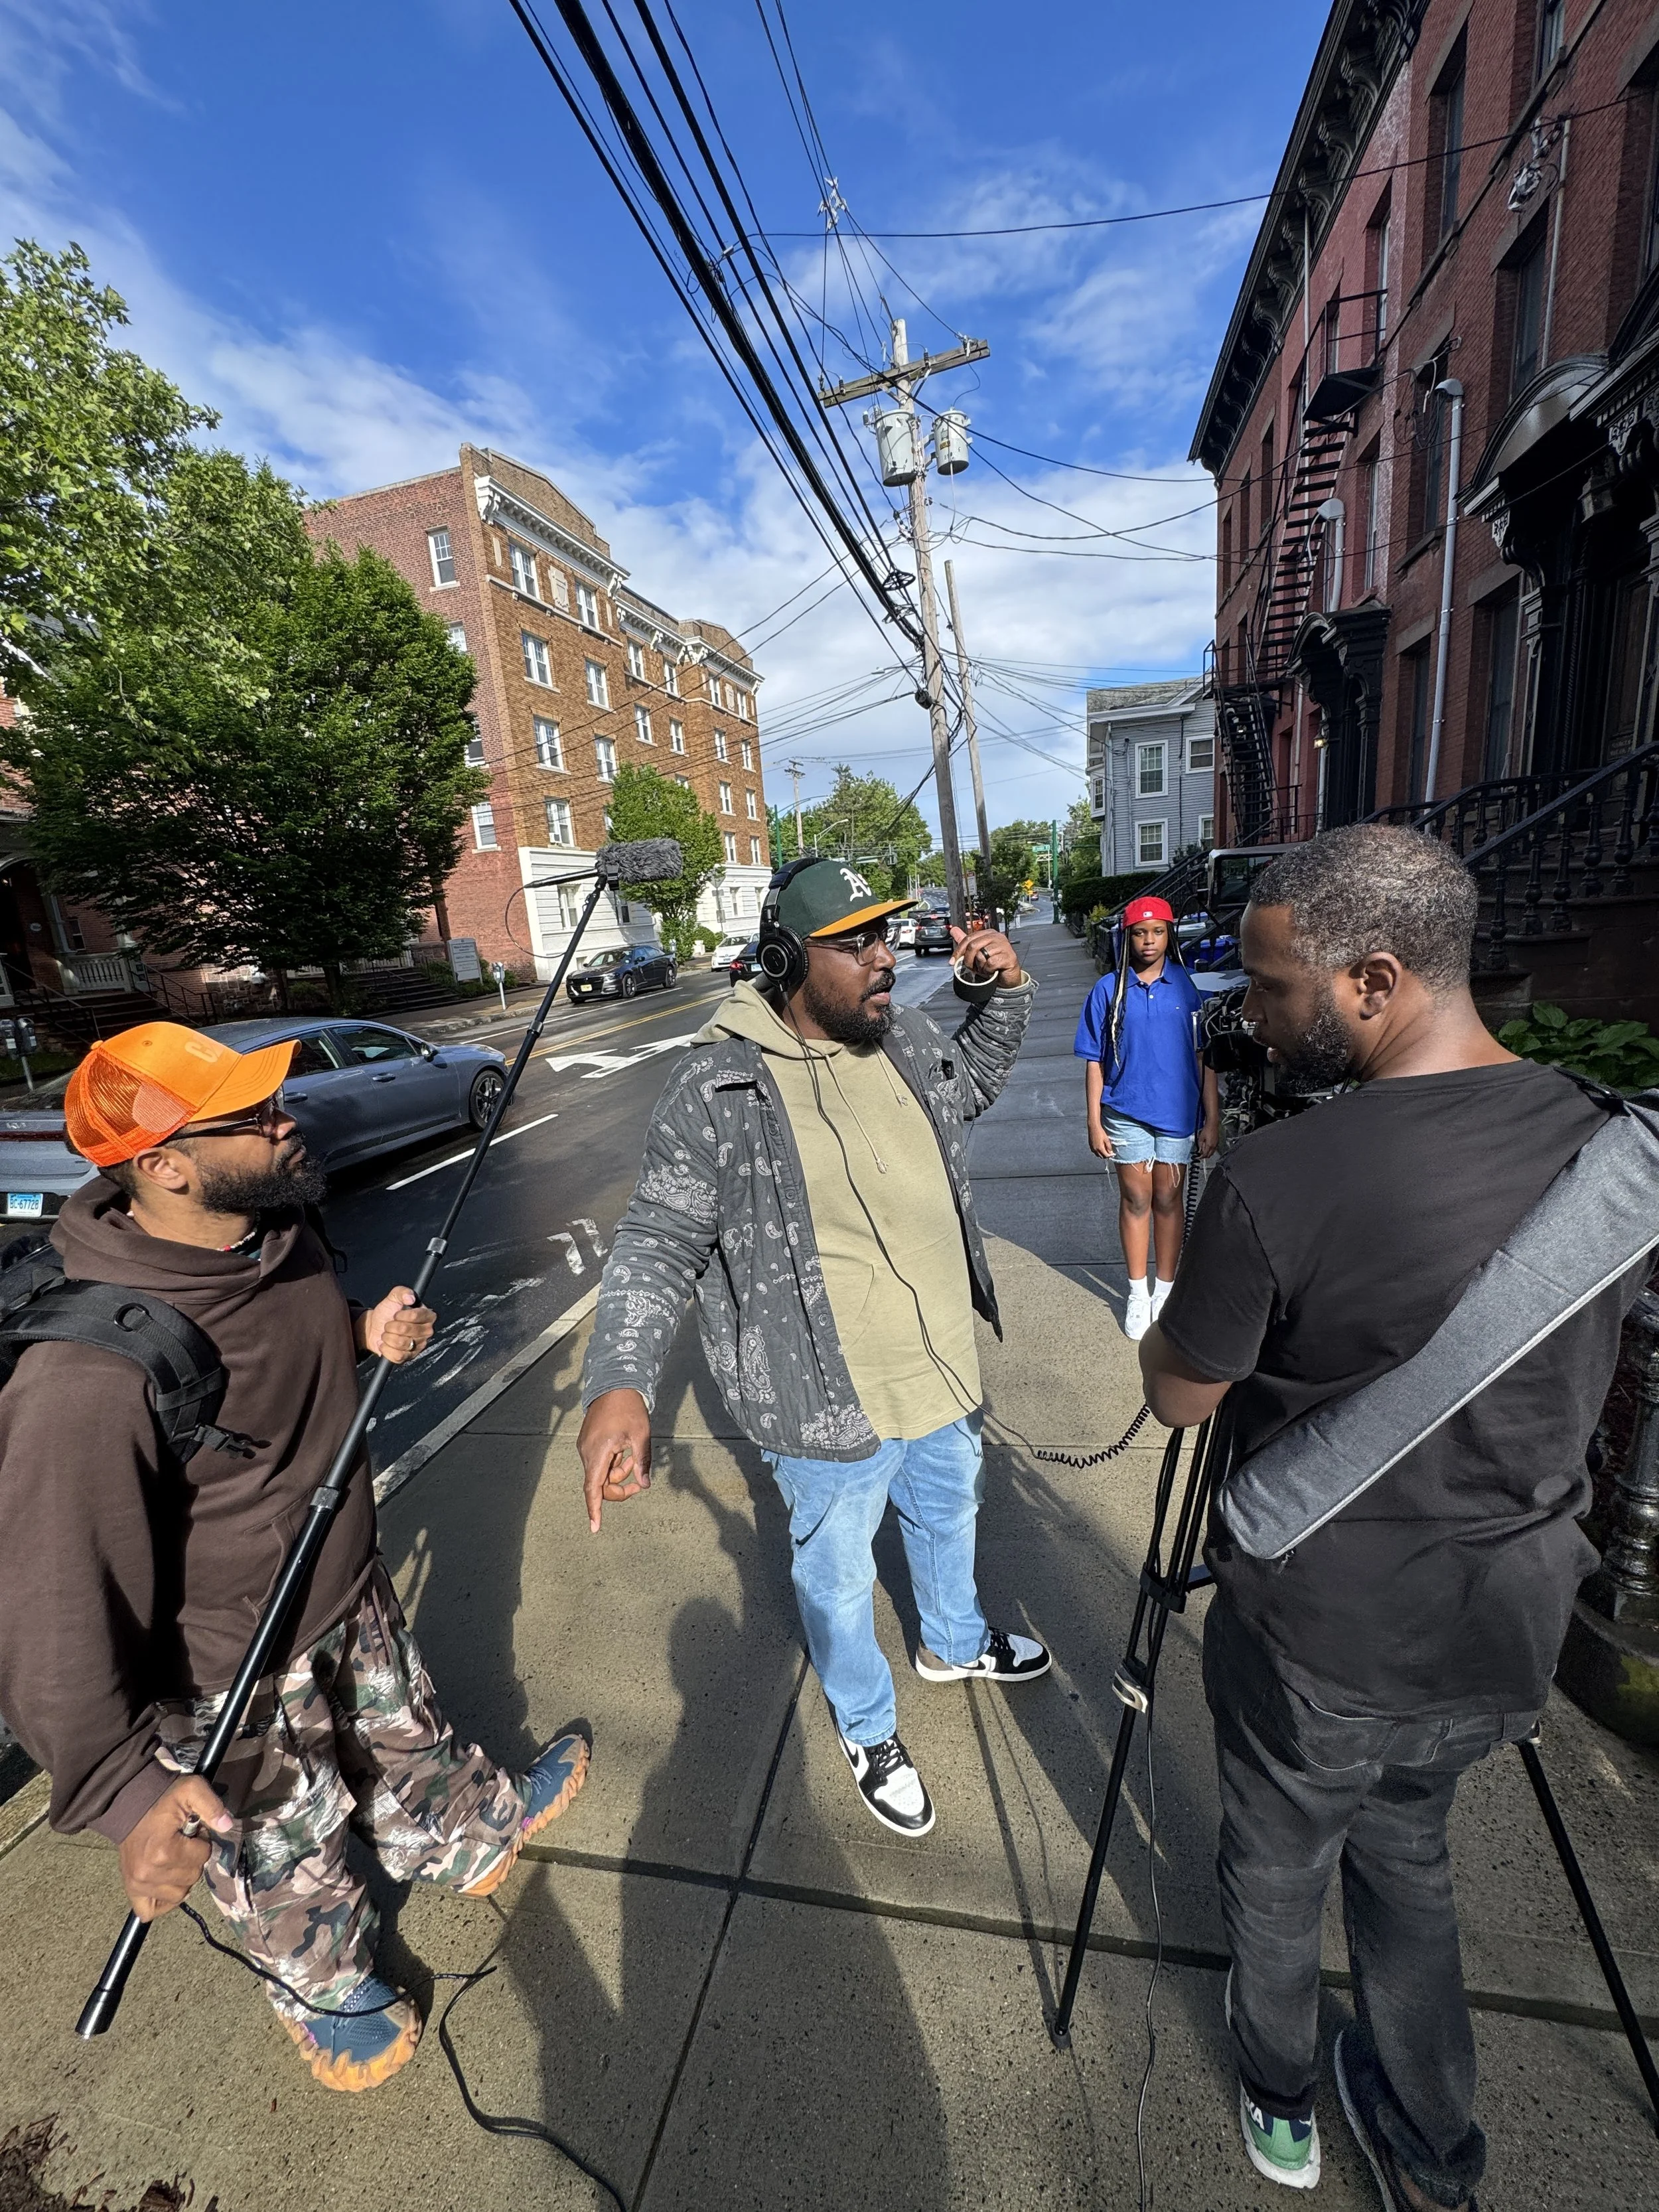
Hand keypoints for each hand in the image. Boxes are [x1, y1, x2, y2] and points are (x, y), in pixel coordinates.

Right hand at [119, 1775, 233, 1920]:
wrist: (129, 1806)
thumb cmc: (162, 1799)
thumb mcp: (190, 1790)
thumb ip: (211, 1805)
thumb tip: (226, 1825)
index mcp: (163, 1852)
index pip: (202, 1857)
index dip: (201, 1842)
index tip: (191, 1831)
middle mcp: (149, 1874)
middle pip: (192, 1878)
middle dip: (192, 1860)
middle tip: (181, 1844)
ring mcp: (138, 1885)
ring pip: (178, 1895)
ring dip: (181, 1879)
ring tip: (172, 1858)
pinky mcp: (131, 1890)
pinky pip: (151, 1911)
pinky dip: (163, 1901)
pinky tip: (166, 1883)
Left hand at [358, 1288, 435, 1363]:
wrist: (375, 1327)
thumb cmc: (387, 1312)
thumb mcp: (393, 1297)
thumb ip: (402, 1292)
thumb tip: (410, 1297)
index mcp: (427, 1315)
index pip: (415, 1316)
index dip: (401, 1315)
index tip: (395, 1314)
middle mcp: (427, 1332)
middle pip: (406, 1330)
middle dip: (391, 1326)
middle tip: (388, 1324)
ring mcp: (419, 1346)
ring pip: (401, 1343)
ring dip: (387, 1337)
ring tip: (386, 1334)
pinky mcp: (409, 1357)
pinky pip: (397, 1356)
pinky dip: (386, 1349)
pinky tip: (384, 1344)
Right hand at [578, 1388, 653, 1532]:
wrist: (615, 1384)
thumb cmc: (629, 1408)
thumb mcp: (641, 1436)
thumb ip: (642, 1462)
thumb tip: (645, 1484)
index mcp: (598, 1452)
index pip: (593, 1488)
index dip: (594, 1509)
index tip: (595, 1527)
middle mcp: (587, 1452)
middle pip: (599, 1484)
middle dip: (619, 1487)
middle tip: (641, 1482)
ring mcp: (586, 1447)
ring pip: (601, 1473)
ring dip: (618, 1472)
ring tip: (634, 1456)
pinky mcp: (588, 1443)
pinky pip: (600, 1462)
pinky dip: (613, 1463)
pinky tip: (625, 1451)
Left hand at [950, 925, 1020, 985]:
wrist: (1007, 977)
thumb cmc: (993, 964)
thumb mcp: (977, 953)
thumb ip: (966, 942)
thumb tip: (953, 930)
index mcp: (989, 934)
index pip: (969, 938)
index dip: (959, 951)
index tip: (953, 961)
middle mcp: (997, 937)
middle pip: (973, 946)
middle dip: (968, 960)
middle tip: (971, 967)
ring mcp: (1004, 946)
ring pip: (982, 955)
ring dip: (980, 966)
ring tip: (984, 968)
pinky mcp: (1009, 957)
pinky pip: (991, 963)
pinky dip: (988, 970)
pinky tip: (991, 970)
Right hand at [1087, 1117, 1115, 1160]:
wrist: (1093, 1128)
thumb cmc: (1100, 1133)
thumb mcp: (1106, 1139)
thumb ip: (1109, 1147)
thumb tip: (1111, 1153)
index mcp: (1100, 1148)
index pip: (1106, 1156)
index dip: (1110, 1156)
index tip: (1113, 1154)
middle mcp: (1095, 1150)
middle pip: (1102, 1157)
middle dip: (1106, 1156)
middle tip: (1110, 1153)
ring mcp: (1092, 1148)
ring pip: (1098, 1155)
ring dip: (1102, 1154)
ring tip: (1105, 1150)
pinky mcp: (1090, 1146)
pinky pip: (1095, 1152)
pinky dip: (1098, 1152)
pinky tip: (1100, 1148)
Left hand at [1196, 1114, 1220, 1160]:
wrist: (1212, 1124)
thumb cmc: (1207, 1129)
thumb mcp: (1201, 1137)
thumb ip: (1200, 1145)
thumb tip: (1199, 1149)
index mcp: (1209, 1145)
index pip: (1205, 1154)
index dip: (1201, 1157)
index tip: (1198, 1157)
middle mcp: (1214, 1146)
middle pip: (1209, 1155)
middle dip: (1204, 1156)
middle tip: (1200, 1155)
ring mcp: (1216, 1144)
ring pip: (1212, 1152)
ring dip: (1208, 1153)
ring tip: (1203, 1151)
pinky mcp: (1217, 1142)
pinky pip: (1214, 1149)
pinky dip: (1210, 1150)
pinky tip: (1207, 1147)